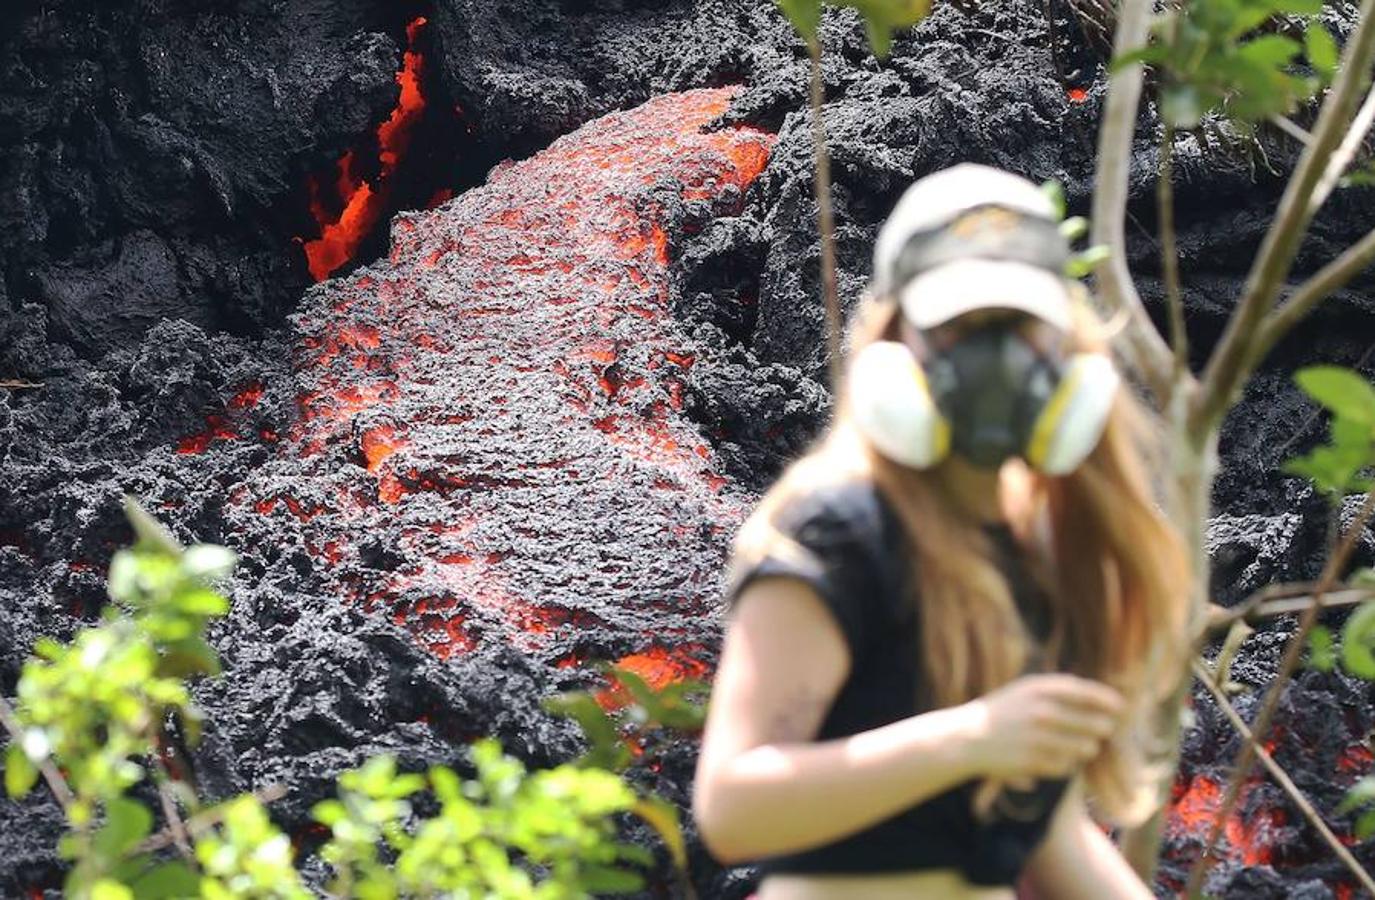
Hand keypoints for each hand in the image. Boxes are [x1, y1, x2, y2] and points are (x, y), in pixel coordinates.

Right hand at [962, 673, 1123, 782]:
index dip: (1108, 701)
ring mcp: (1038, 738)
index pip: (1087, 693)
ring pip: (1085, 748)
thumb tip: (1103, 699)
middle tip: (1102, 730)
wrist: (967, 737)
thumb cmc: (1003, 711)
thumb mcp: (1026, 690)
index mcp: (1039, 689)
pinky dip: (1066, 764)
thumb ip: (1060, 691)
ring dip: (1086, 748)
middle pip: (1094, 724)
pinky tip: (1055, 758)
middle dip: (1101, 729)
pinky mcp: (1034, 762)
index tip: (1121, 707)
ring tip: (1079, 745)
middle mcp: (1041, 711)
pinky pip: (1067, 766)